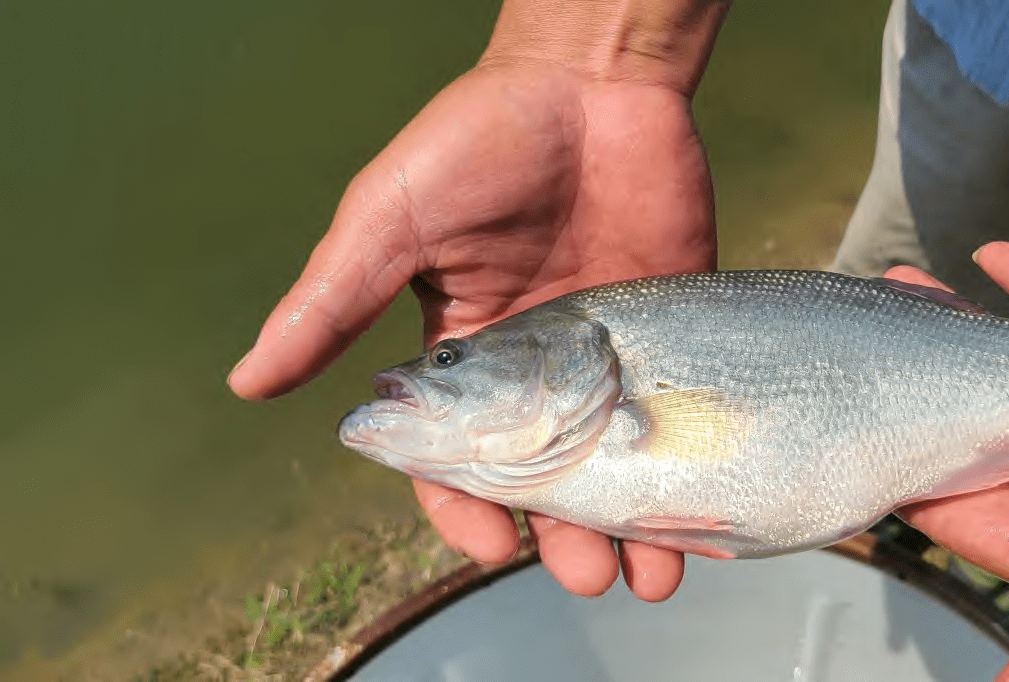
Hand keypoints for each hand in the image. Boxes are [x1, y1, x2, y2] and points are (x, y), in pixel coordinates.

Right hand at [227, 60, 714, 600]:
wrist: (591, 78)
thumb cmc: (477, 139)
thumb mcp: (391, 220)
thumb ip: (333, 301)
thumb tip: (248, 382)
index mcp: (463, 353)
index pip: (458, 457)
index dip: (467, 509)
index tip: (489, 544)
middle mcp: (540, 367)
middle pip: (552, 479)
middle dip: (567, 536)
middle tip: (591, 576)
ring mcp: (611, 353)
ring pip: (624, 461)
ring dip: (637, 523)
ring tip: (654, 575)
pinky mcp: (672, 328)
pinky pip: (683, 409)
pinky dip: (695, 463)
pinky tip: (709, 512)